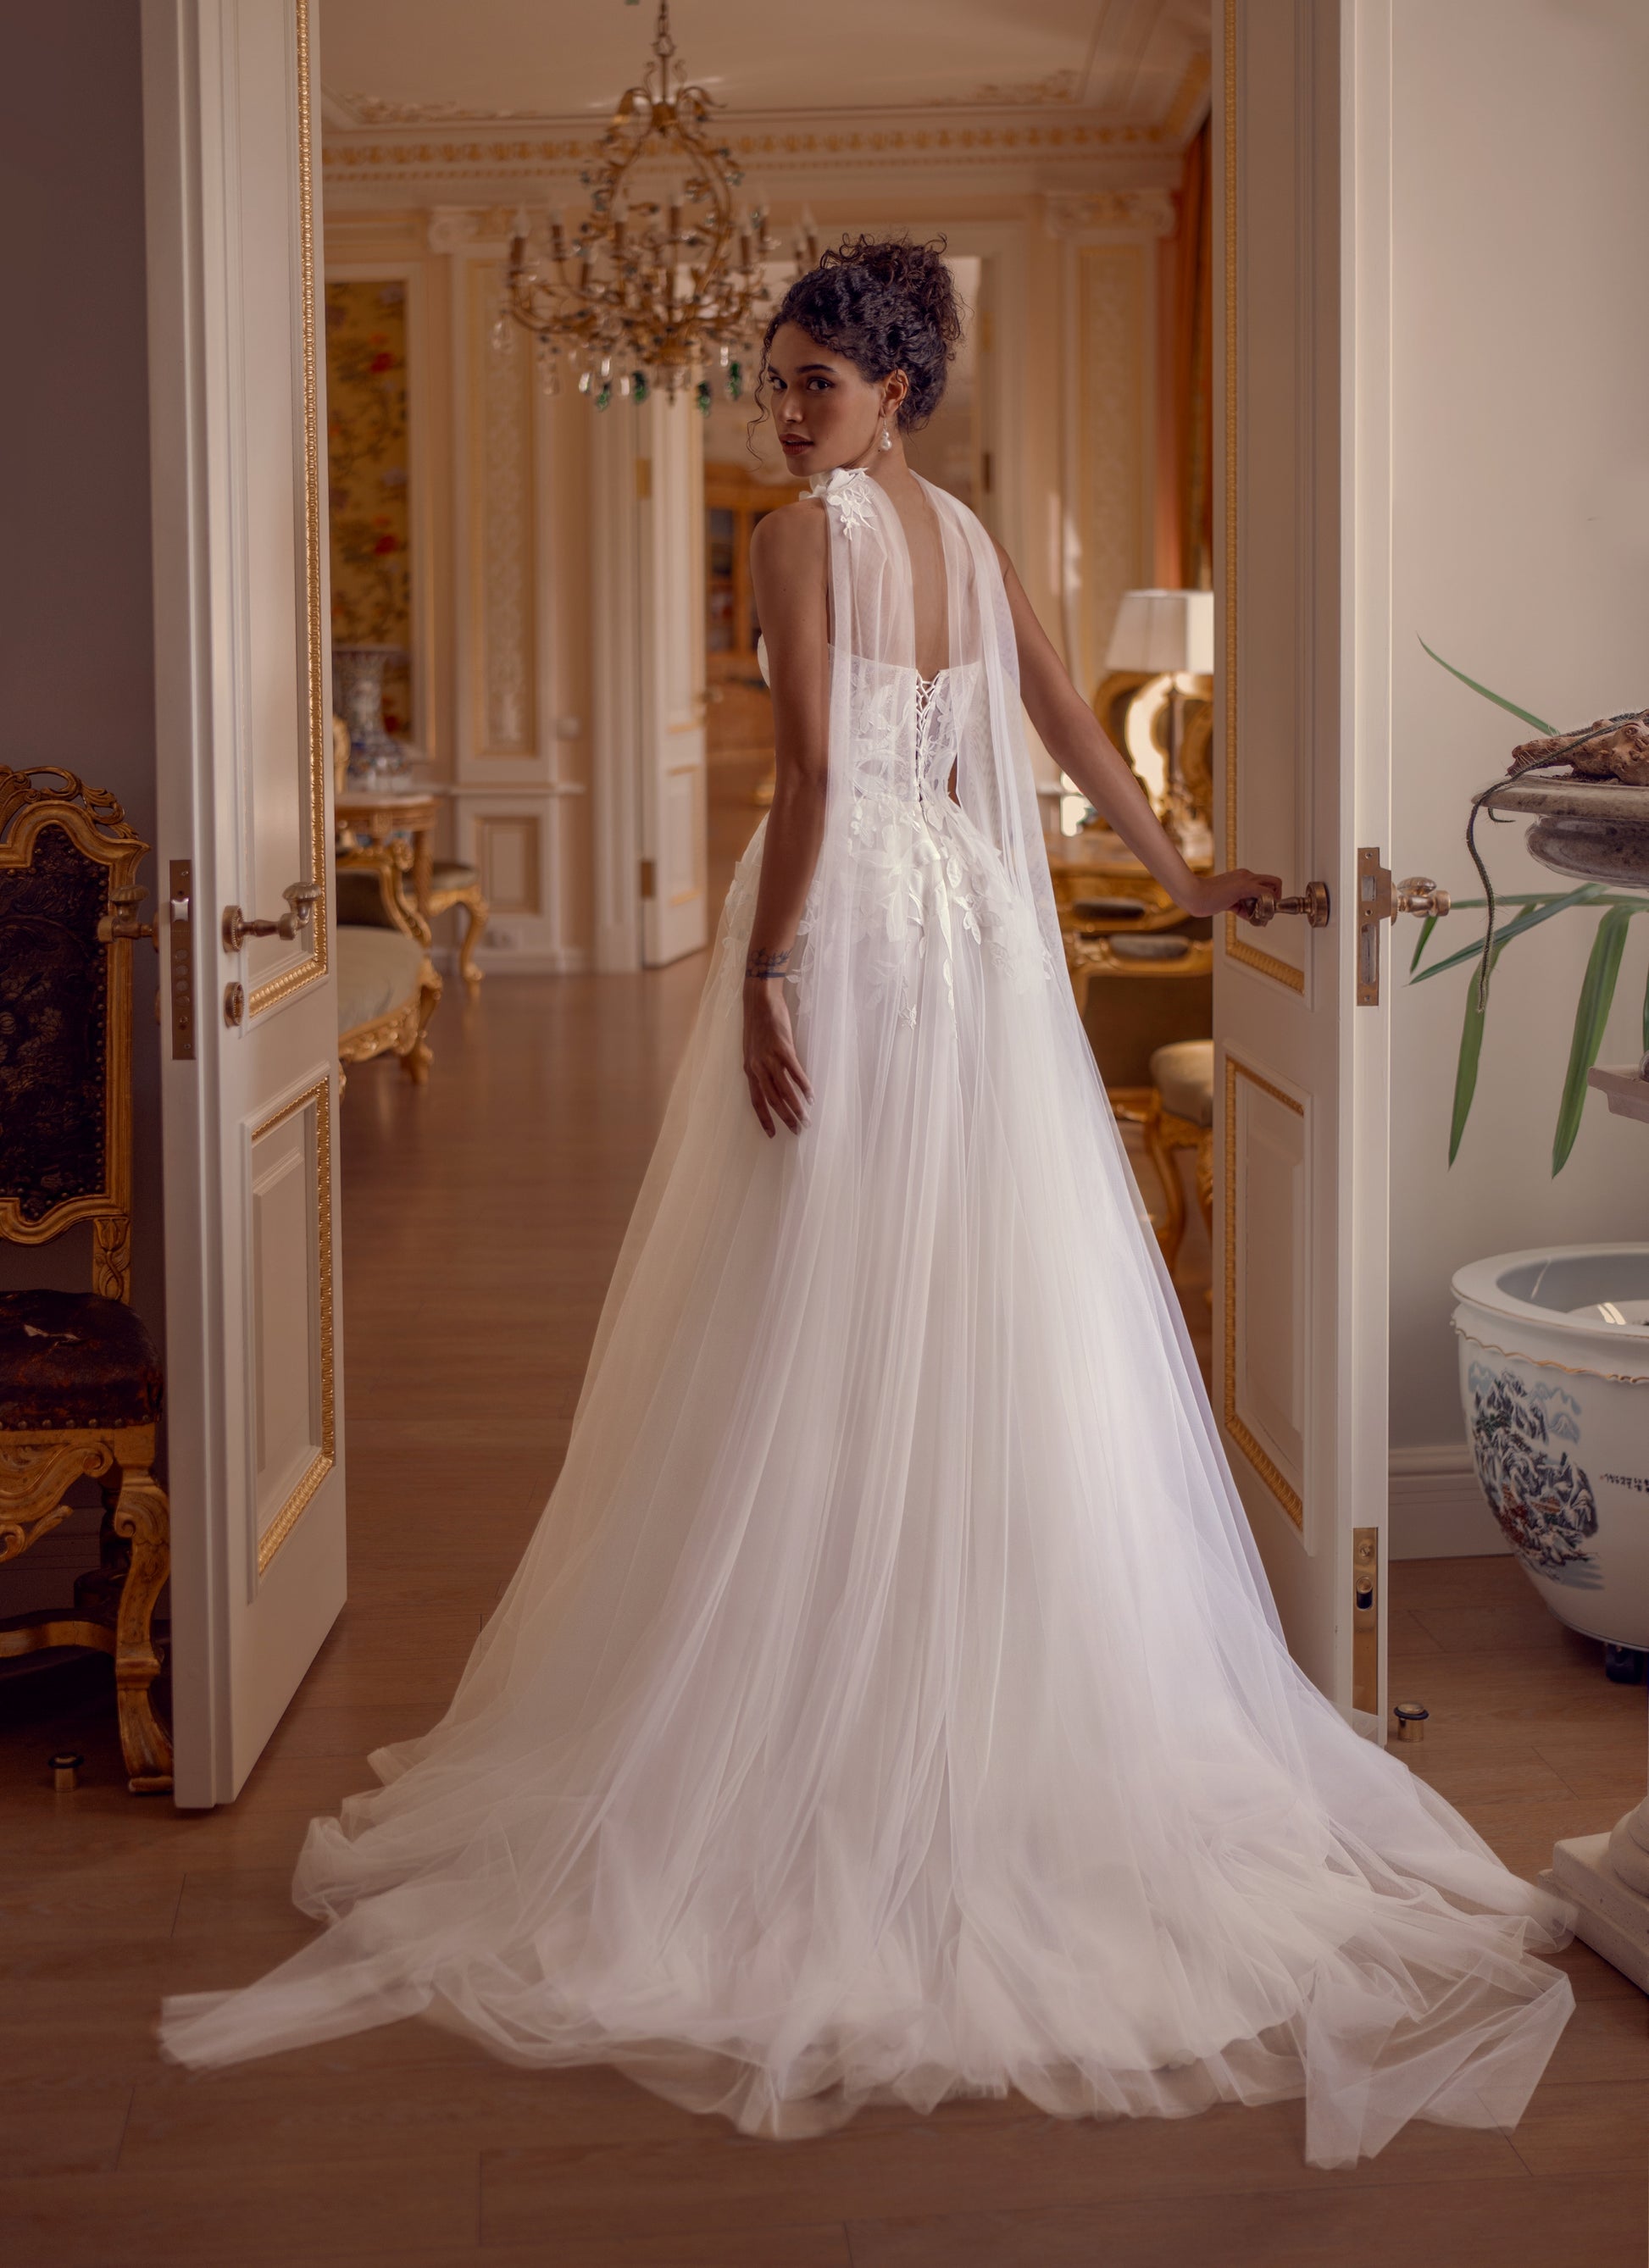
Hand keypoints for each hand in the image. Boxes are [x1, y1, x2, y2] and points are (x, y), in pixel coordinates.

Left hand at [742, 979, 812, 1137]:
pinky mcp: (783, 1048)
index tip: (772, 1134)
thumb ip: (760, 1067)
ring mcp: (770, 1059)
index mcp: (749, 1069)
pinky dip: (804, 1086)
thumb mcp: (752, 1050)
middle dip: (785, 1118)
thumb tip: (771, 1083)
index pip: (756, 1101)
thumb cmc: (757, 1024)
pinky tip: (811, 1096)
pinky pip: (795, 1073)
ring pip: (784, 1091)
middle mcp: (757, 1067)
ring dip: (797, 1108)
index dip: (764, 1119)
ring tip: (807, 1119)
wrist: (759, 1001)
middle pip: (772, 1100)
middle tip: (798, 1131)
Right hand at [1183, 868, 1283, 923]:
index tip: (1260, 911)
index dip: (1266, 898)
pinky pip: (1266, 893)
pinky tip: (1257, 917)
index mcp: (1241, 877)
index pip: (1263, 884)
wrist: (1192, 895)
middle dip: (1276, 899)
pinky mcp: (1245, 886)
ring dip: (1272, 903)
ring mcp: (1246, 879)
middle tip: (1267, 913)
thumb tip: (1251, 916)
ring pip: (1274, 885)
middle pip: (1274, 882)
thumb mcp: (1227, 903)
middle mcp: (1246, 875)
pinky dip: (1267, 906)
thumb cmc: (1204, 899)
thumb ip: (1240, 906)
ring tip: (1260, 918)